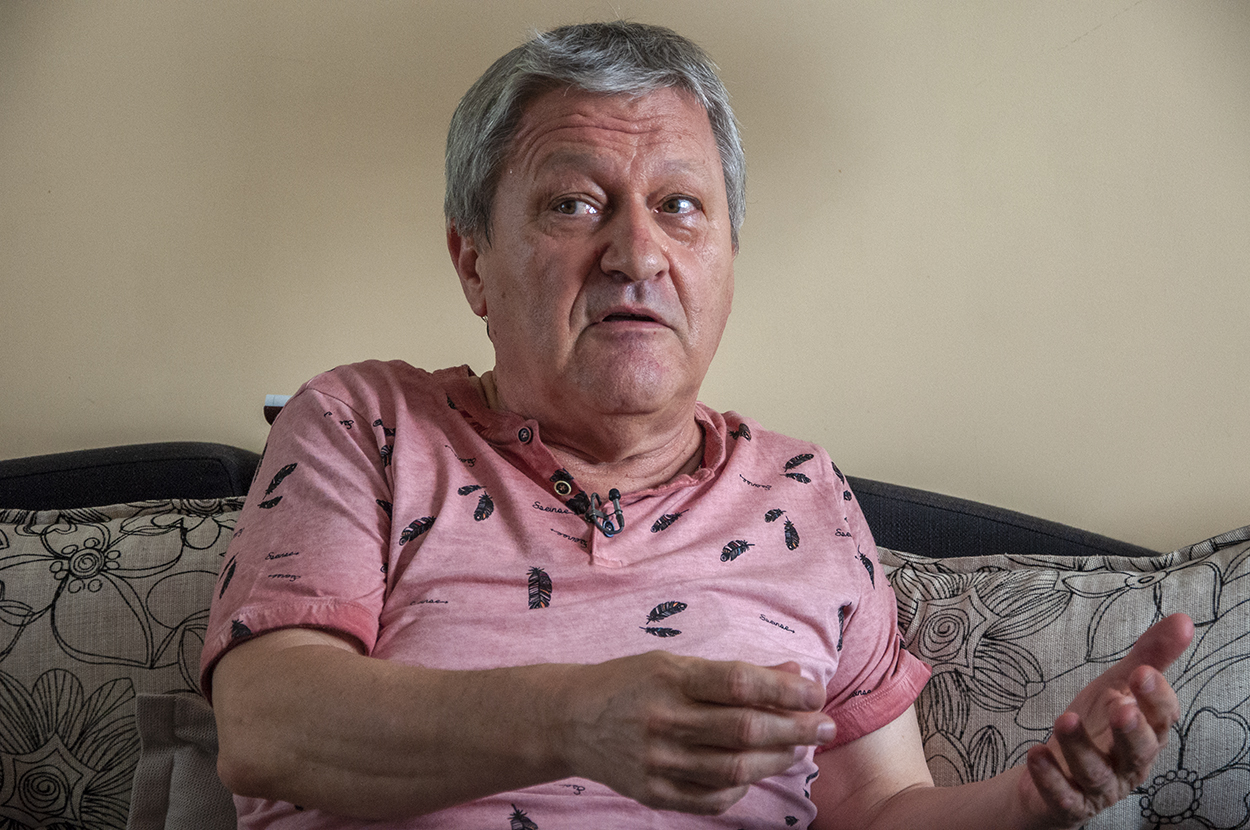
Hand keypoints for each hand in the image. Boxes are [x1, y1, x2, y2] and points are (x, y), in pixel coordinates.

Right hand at [556, 651, 834, 814]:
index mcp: (670, 678)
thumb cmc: (630, 683)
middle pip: (744, 730)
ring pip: (734, 769)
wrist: (569, 719)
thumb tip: (794, 674)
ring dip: (776, 759)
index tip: (815, 693)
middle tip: (825, 727)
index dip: (785, 691)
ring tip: (798, 748)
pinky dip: (741, 789)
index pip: (739, 684)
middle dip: (795, 728)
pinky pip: (710, 799)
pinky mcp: (652, 792)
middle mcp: (663, 720)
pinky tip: (755, 774)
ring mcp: (657, 761)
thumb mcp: (676, 663)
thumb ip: (733, 673)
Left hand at [1018, 613, 1193, 828]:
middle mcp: (1128, 763)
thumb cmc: (1096, 725)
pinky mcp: (1069, 802)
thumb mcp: (1117, 686)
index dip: (1155, 697)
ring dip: (1081, 747)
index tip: (1142, 672)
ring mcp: (1099, 786)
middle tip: (1121, 707)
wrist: (1053, 773)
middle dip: (1131, 731)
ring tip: (1064, 719)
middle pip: (1138, 751)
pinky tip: (1035, 753)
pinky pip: (1062, 795)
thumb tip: (1184, 620)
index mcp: (1145, 732)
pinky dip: (1050, 777)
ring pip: (1096, 772)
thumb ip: (1149, 657)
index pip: (1161, 718)